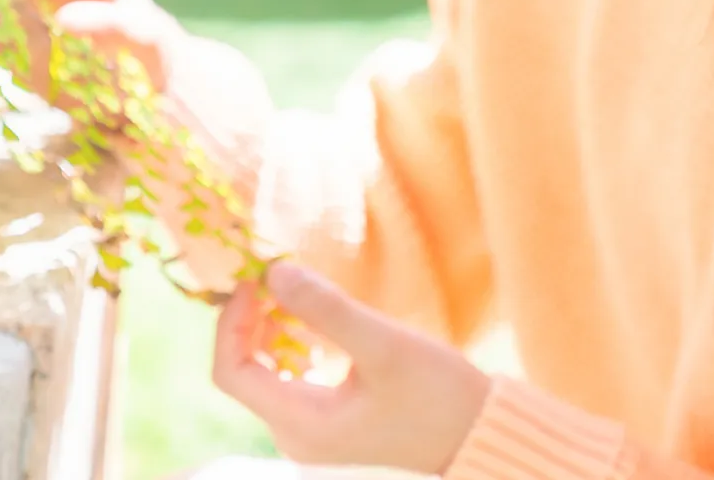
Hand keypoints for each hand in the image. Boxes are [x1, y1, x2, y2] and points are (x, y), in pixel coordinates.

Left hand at [213, 263, 491, 475]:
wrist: (482, 439)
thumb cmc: (441, 397)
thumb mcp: (384, 345)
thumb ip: (327, 309)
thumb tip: (274, 273)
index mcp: (303, 426)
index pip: (231, 373)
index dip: (231, 322)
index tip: (254, 281)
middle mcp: (297, 439)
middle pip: (244, 373)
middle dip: (250, 321)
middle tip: (271, 276)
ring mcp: (312, 437)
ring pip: (266, 377)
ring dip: (270, 333)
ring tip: (294, 294)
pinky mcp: (329, 428)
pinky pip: (290, 384)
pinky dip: (292, 349)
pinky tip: (314, 325)